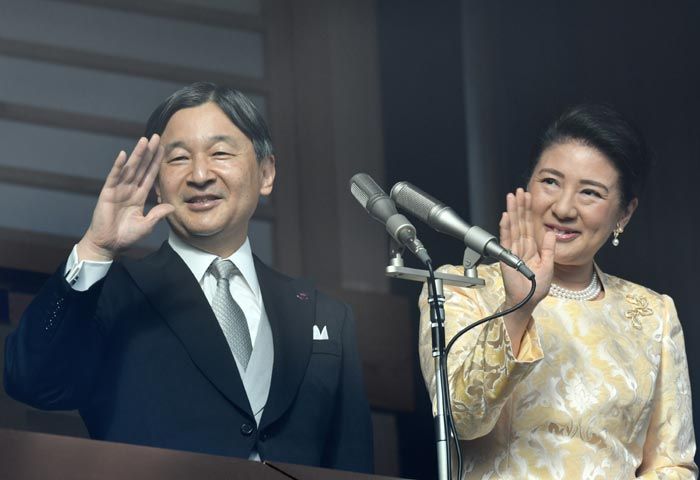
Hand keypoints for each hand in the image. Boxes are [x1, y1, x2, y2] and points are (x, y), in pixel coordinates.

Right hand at [77, 135, 174, 260]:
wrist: (108, 244)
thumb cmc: (126, 235)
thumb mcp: (146, 225)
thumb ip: (158, 215)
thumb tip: (172, 206)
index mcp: (139, 195)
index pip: (150, 175)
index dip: (156, 162)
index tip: (163, 148)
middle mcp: (129, 189)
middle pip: (141, 167)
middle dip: (148, 152)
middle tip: (156, 136)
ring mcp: (118, 190)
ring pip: (130, 168)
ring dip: (136, 154)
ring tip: (143, 141)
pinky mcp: (108, 194)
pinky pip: (114, 178)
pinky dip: (118, 166)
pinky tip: (123, 155)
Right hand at [498, 188, 554, 352]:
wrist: (527, 301)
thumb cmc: (536, 287)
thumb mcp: (548, 264)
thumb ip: (548, 248)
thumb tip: (550, 232)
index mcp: (530, 248)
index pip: (529, 225)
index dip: (528, 211)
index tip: (529, 196)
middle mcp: (520, 247)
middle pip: (520, 222)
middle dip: (519, 206)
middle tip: (518, 191)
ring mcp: (512, 251)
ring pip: (513, 227)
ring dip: (512, 212)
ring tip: (511, 198)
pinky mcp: (507, 258)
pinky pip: (506, 240)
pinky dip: (505, 228)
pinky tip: (505, 217)